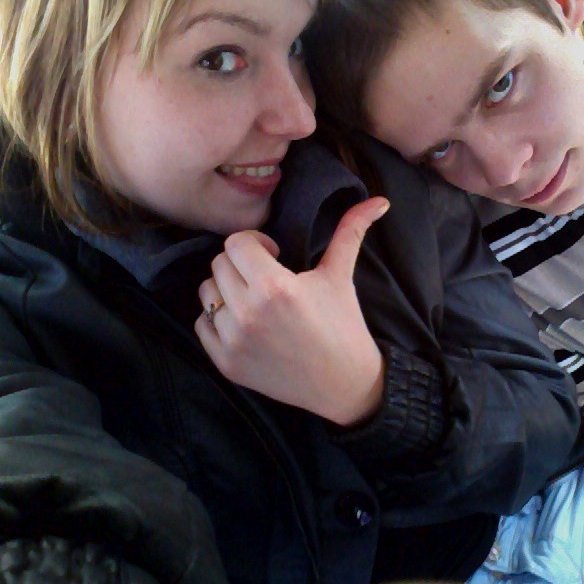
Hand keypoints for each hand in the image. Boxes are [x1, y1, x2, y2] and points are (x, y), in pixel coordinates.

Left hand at [195, 197, 389, 425]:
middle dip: (241, 265)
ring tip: (255, 301)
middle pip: (219, 264)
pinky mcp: (226, 363)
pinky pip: (202, 324)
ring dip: (227, 291)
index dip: (255, 243)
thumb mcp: (341, 275)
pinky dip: (218, 320)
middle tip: (267, 278)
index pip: (235, 243)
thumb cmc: (344, 325)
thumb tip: (380, 200)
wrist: (344, 383)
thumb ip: (352, 231)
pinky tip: (247, 324)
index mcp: (274, 288)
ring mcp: (233, 341)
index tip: (274, 255)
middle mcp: (247, 314)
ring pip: (206, 292)